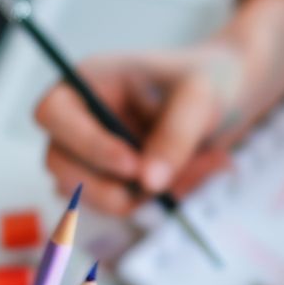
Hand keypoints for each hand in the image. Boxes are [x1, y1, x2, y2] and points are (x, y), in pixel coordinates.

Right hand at [33, 42, 244, 214]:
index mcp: (88, 81)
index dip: (85, 144)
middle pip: (58, 163)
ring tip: (189, 175)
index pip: (53, 114)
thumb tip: (148, 182)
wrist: (229, 97)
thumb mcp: (199, 98)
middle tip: (155, 190)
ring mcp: (91, 152)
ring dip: (132, 198)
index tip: (132, 164)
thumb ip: (174, 136)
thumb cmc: (208, 79)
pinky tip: (186, 181)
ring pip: (82, 192)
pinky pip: (113, 205)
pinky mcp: (111, 179)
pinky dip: (149, 204)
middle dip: (103, 186)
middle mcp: (80, 118)